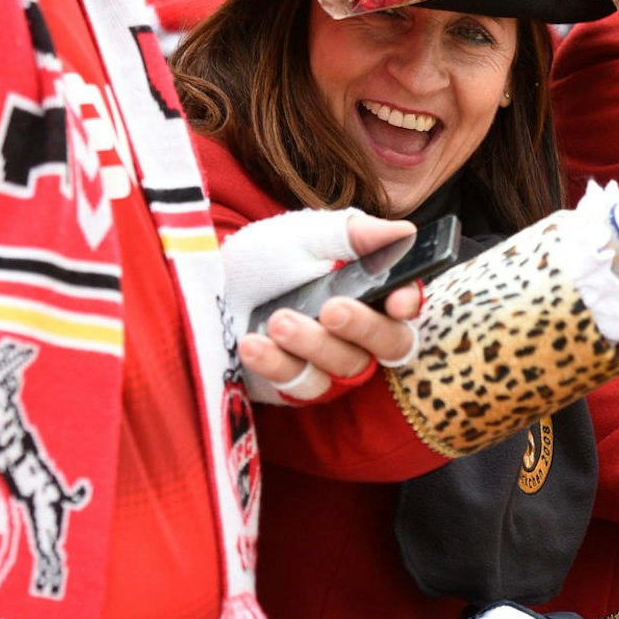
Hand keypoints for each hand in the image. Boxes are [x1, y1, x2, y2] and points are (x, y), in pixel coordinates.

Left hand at [238, 214, 424, 400]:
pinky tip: (254, 343)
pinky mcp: (299, 386)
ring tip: (278, 320)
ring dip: (312, 343)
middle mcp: (360, 331)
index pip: (406, 301)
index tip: (398, 302)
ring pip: (346, 367)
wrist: (209, 288)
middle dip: (363, 326)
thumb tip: (406, 232)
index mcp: (370, 288)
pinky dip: (278, 364)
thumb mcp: (305, 236)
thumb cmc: (263, 259)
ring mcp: (330, 362)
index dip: (409, 301)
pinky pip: (303, 386)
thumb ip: (354, 235)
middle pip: (390, 343)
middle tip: (332, 309)